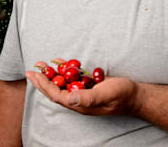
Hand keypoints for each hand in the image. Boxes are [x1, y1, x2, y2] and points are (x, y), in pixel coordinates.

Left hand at [25, 60, 139, 116]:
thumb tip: (69, 99)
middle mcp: (79, 100)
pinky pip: (73, 80)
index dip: (44, 85)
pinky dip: (65, 72)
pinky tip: (60, 64)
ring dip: (52, 75)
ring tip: (42, 65)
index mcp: (80, 104)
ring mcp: (84, 93)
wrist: (135, 95)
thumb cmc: (122, 95)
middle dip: (43, 80)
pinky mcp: (89, 87)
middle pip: (56, 91)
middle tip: (32, 70)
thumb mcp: (105, 95)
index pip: (56, 95)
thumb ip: (88, 98)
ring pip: (63, 85)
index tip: (35, 75)